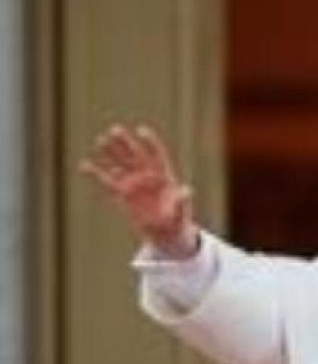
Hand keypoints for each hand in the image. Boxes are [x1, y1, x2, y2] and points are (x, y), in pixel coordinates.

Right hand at [79, 124, 197, 255]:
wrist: (166, 233)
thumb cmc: (177, 221)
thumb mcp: (181, 212)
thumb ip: (182, 201)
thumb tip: (187, 190)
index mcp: (165, 176)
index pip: (157, 155)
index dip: (150, 143)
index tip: (141, 130)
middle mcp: (148, 175)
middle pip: (135, 155)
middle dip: (125, 142)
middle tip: (114, 129)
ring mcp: (134, 182)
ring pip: (120, 163)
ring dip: (110, 152)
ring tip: (100, 141)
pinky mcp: (122, 193)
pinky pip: (107, 180)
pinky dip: (96, 173)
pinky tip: (84, 165)